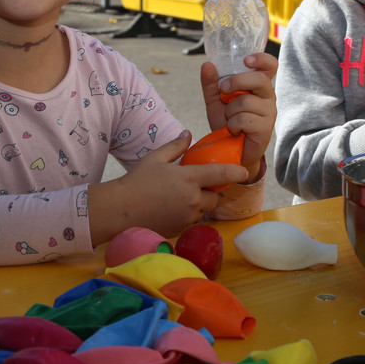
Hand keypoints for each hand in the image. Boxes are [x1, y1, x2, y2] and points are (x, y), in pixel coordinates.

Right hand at [88, 132, 247, 245]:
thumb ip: (175, 146)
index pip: (221, 175)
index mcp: (189, 179)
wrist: (120, 210)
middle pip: (214, 197)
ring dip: (198, 203)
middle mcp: (193, 200)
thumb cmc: (137, 181)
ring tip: (179, 196)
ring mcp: (187, 217)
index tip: (244, 172)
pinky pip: (191, 221)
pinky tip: (170, 208)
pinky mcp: (180, 229)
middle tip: (194, 184)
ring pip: (203, 210)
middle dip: (209, 191)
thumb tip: (187, 134)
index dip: (236, 172)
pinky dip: (187, 214)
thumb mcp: (155, 158)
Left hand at [199, 53, 276, 181]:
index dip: (262, 59)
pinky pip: (244, 119)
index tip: (246, 60)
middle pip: (259, 79)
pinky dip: (232, 125)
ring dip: (230, 111)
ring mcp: (270, 113)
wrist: (231, 151)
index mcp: (259, 86)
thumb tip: (207, 64)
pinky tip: (234, 130)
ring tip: (229, 119)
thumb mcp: (215, 101)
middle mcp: (269, 96)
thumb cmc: (227, 123)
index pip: (270, 66)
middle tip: (223, 90)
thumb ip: (210, 83)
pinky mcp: (265, 129)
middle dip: (236, 82)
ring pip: (246, 101)